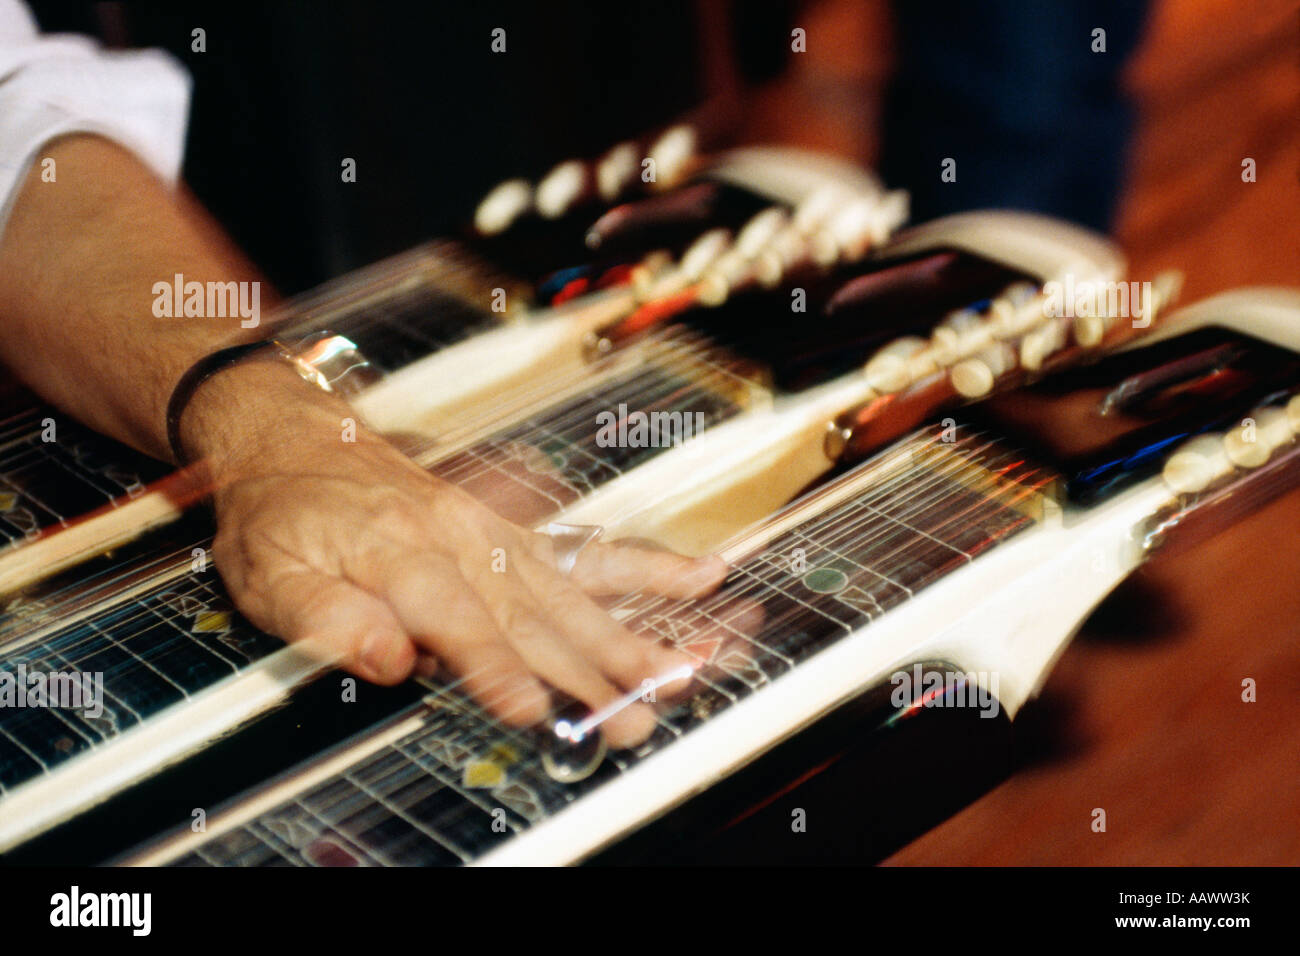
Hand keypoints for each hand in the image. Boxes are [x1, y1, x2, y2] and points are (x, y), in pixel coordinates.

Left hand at [185, 360, 728, 747]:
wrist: (296, 436)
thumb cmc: (282, 509)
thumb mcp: (272, 573)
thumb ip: (330, 619)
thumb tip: (389, 659)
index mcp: (403, 553)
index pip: (461, 624)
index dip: (499, 670)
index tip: (534, 709)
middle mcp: (464, 540)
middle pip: (538, 616)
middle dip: (590, 671)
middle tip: (634, 714)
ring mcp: (498, 534)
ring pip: (576, 589)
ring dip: (631, 634)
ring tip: (682, 668)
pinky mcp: (515, 532)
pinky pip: (587, 549)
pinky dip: (645, 567)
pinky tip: (694, 577)